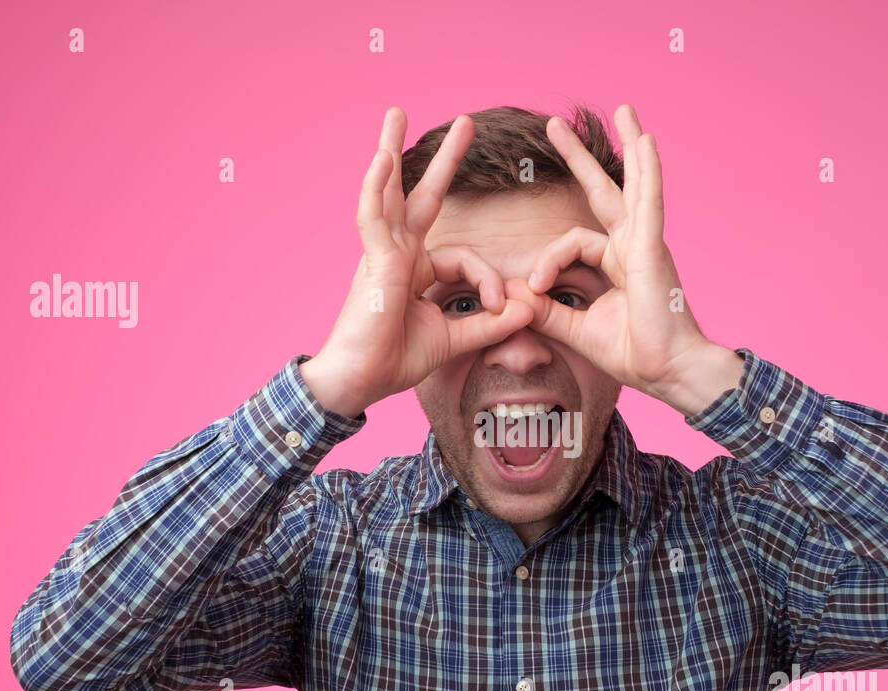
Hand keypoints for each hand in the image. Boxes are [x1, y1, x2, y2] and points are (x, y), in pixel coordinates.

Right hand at [302, 107, 534, 417]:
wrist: (360, 381)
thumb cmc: (394, 359)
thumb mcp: (453, 338)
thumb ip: (489, 324)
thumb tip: (527, 310)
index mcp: (418, 270)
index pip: (466, 259)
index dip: (489, 280)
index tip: (502, 307)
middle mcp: (400, 254)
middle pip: (423, 198)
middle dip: (444, 162)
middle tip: (464, 123)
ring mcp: (383, 253)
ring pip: (390, 192)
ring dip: (394, 151)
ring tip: (396, 113)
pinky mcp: (373, 261)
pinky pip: (373, 216)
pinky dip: (376, 187)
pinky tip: (382, 158)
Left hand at [521, 104, 741, 415]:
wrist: (668, 371)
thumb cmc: (634, 353)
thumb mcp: (578, 329)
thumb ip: (547, 311)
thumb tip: (515, 295)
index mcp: (616, 263)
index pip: (572, 244)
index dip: (547, 263)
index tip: (533, 290)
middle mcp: (632, 246)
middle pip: (604, 192)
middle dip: (579, 158)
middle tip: (554, 125)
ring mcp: (646, 244)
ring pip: (634, 186)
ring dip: (630, 146)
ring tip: (625, 110)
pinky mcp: (654, 250)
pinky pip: (650, 204)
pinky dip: (649, 173)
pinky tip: (648, 143)